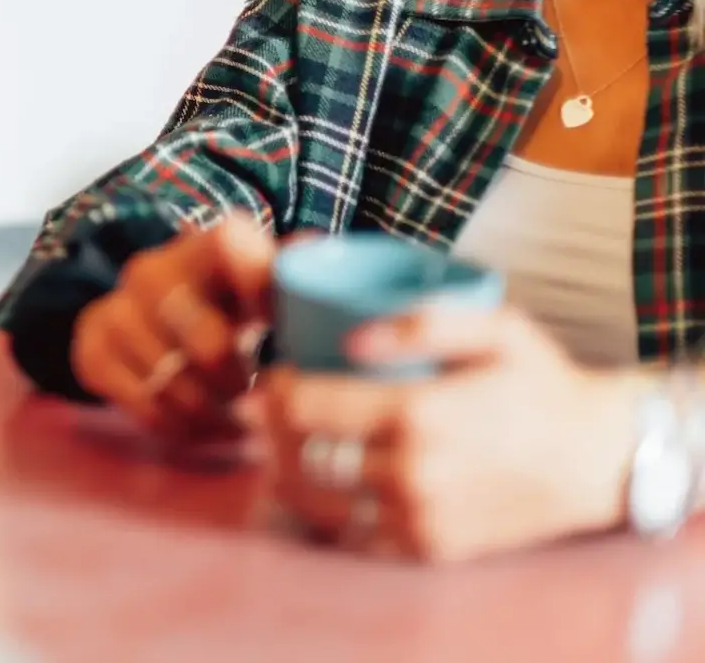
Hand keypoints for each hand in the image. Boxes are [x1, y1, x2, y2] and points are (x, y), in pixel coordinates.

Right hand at [71, 213, 271, 436]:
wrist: (145, 317)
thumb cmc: (224, 303)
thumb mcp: (258, 287)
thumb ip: (289, 274)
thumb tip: (312, 251)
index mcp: (205, 248)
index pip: (233, 242)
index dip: (260, 283)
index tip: (276, 322)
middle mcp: (151, 271)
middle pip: (210, 347)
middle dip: (240, 385)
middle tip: (256, 396)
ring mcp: (116, 312)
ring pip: (175, 386)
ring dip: (213, 415)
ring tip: (236, 419)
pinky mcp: (92, 351)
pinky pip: (145, 408)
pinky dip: (181, 428)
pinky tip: (202, 425)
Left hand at [261, 304, 638, 561]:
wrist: (599, 460)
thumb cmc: (541, 384)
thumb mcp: (497, 327)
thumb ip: (422, 320)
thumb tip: (347, 336)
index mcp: (419, 415)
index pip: (305, 408)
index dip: (275, 389)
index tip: (275, 373)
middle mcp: (413, 475)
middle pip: (299, 456)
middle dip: (271, 429)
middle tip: (269, 407)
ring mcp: (420, 519)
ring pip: (315, 502)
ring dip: (285, 472)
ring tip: (284, 443)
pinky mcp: (430, 549)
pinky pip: (352, 537)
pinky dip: (322, 512)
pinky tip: (316, 486)